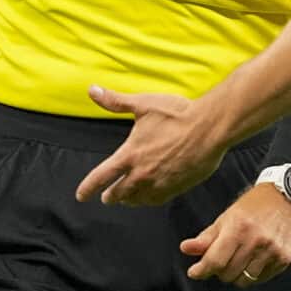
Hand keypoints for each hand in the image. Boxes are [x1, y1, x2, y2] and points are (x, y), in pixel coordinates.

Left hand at [75, 87, 227, 204]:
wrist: (209, 127)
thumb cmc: (177, 114)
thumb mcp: (143, 104)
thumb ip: (115, 101)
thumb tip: (92, 90)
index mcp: (130, 155)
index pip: (101, 177)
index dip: (88, 188)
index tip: (81, 195)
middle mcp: (142, 174)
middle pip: (118, 193)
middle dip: (110, 196)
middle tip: (107, 197)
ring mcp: (160, 183)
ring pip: (137, 199)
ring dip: (129, 200)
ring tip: (126, 199)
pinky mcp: (176, 187)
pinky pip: (157, 200)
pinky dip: (148, 200)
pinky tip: (148, 198)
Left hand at [180, 183, 290, 285]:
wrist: (287, 197)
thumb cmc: (252, 207)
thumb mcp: (226, 217)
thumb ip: (206, 237)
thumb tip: (184, 249)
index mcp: (239, 228)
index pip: (215, 260)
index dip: (201, 270)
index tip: (194, 272)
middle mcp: (257, 240)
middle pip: (228, 274)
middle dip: (219, 270)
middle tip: (222, 259)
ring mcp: (273, 251)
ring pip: (244, 280)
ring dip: (236, 274)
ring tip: (238, 259)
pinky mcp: (285, 258)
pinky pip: (261, 279)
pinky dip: (253, 274)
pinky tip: (253, 260)